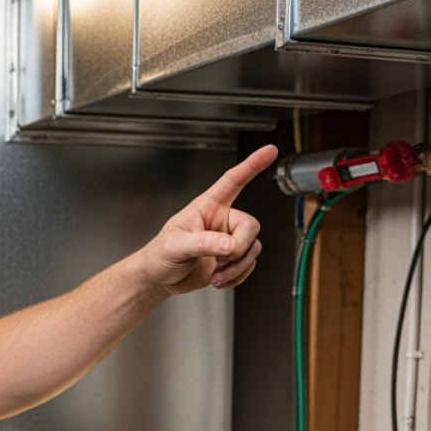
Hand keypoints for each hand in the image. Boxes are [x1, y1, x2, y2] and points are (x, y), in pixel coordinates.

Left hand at [138, 144, 276, 294]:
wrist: (160, 279)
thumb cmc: (160, 255)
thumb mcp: (174, 246)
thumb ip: (202, 243)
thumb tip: (227, 245)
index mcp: (207, 207)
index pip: (233, 181)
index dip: (252, 166)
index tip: (270, 151)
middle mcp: (222, 221)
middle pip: (251, 226)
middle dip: (239, 247)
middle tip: (220, 259)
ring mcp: (228, 241)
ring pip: (253, 248)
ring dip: (237, 266)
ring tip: (215, 273)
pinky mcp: (232, 260)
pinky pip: (250, 265)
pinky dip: (237, 276)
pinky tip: (219, 278)